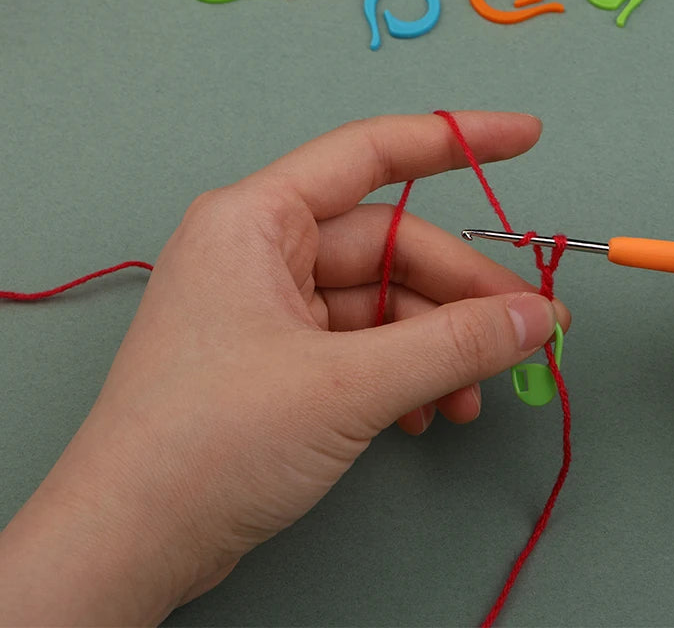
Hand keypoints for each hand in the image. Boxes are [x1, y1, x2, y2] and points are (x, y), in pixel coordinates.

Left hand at [0, 111, 568, 625]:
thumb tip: (534, 318)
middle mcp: (262, 249)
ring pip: (382, 301)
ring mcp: (268, 305)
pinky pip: (360, 343)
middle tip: (528, 331)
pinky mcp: (276, 357)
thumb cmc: (208, 446)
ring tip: (474, 395)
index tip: (524, 135)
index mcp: (258, 219)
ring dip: (437, 346)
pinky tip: (427, 414)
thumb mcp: (348, 386)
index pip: (372, 152)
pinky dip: (403, 373)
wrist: (129, 547)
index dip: (457, 139)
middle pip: (391, 246)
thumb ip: (453, 344)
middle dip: (462, 292)